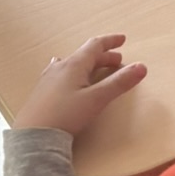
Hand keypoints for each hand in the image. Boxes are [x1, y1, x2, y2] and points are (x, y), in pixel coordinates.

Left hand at [13, 34, 147, 134]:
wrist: (33, 135)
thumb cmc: (66, 115)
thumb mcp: (96, 99)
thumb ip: (119, 83)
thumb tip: (142, 67)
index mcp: (75, 65)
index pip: (95, 45)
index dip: (110, 41)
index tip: (122, 39)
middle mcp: (60, 67)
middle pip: (84, 56)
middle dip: (103, 57)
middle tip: (117, 61)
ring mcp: (48, 79)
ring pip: (72, 65)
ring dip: (87, 65)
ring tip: (94, 68)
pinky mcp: (41, 92)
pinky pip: (60, 73)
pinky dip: (71, 72)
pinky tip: (61, 73)